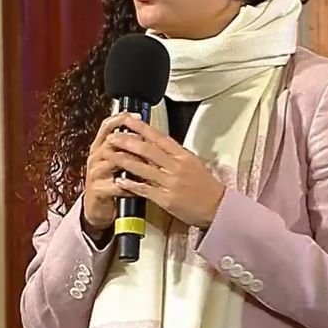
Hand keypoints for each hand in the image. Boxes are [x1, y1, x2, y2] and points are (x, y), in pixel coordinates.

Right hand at [82, 112, 140, 233]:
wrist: (96, 207)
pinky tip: (142, 185)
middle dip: (131, 140)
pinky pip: (117, 185)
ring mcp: (95, 173)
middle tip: (147, 141)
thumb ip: (127, 148)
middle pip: (111, 141)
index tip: (136, 115)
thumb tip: (148, 134)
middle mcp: (95, 157)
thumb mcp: (116, 161)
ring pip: (114, 161)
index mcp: (100, 147)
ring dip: (133, 161)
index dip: (121, 119)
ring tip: (148, 163)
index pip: (106, 126)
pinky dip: (131, 185)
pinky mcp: (98, 190)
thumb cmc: (110, 182)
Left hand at [108, 117, 225, 228]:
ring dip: (124, 160)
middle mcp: (176, 167)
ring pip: (143, 168)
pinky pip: (145, 190)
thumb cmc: (206, 187)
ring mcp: (170, 183)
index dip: (142, 127)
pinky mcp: (166, 199)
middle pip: (147, 150)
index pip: (159, 137)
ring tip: (110, 154)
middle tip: (113, 137)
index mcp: (183, 156)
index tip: (128, 120)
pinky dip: (131, 184)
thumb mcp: (194, 163)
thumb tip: (159, 143)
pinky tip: (120, 179)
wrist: (218, 207)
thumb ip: (175, 154)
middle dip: (127, 141)